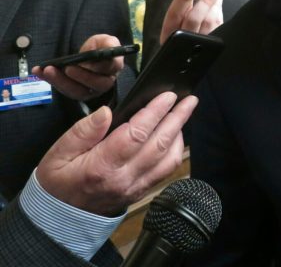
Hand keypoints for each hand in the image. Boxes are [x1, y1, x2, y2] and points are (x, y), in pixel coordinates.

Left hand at [32, 34, 124, 100]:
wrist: (90, 55)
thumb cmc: (100, 47)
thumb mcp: (105, 40)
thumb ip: (108, 43)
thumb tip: (107, 49)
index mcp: (114, 66)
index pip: (111, 68)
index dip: (99, 66)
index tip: (87, 61)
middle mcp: (106, 81)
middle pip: (96, 84)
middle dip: (80, 77)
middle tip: (66, 68)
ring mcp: (91, 90)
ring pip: (79, 91)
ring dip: (61, 82)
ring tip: (47, 70)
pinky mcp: (77, 93)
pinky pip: (65, 90)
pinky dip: (51, 81)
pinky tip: (38, 72)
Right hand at [36, 91, 197, 215]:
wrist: (60, 217)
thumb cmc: (58, 182)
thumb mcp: (58, 153)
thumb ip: (82, 131)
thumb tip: (106, 112)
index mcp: (102, 166)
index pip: (137, 134)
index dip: (155, 112)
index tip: (167, 96)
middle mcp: (124, 178)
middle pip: (160, 144)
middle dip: (178, 119)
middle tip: (189, 100)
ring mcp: (135, 187)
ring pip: (169, 160)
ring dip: (179, 135)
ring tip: (183, 115)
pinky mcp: (141, 192)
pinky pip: (166, 171)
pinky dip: (175, 152)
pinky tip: (174, 137)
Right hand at [159, 0, 222, 45]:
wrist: (194, 57)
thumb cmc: (185, 30)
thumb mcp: (178, 16)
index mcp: (169, 33)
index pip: (173, 14)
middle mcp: (182, 42)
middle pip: (192, 20)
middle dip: (203, 2)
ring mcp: (199, 46)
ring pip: (208, 24)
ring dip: (214, 6)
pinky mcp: (214, 47)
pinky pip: (219, 28)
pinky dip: (219, 14)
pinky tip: (217, 7)